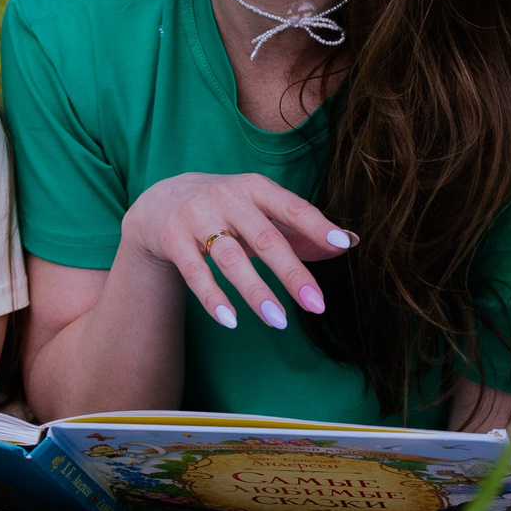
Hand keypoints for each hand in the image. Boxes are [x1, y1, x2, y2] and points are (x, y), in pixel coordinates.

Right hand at [118, 172, 352, 330]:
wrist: (160, 201)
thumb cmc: (225, 209)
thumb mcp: (261, 211)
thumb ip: (301, 230)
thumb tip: (350, 243)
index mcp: (255, 188)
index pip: (292, 206)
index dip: (317, 225)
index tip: (341, 244)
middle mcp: (227, 198)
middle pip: (265, 238)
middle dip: (292, 273)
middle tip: (317, 305)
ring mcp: (197, 217)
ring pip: (231, 258)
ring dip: (256, 292)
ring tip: (279, 321)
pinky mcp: (172, 239)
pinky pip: (195, 273)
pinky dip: (213, 298)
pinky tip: (231, 321)